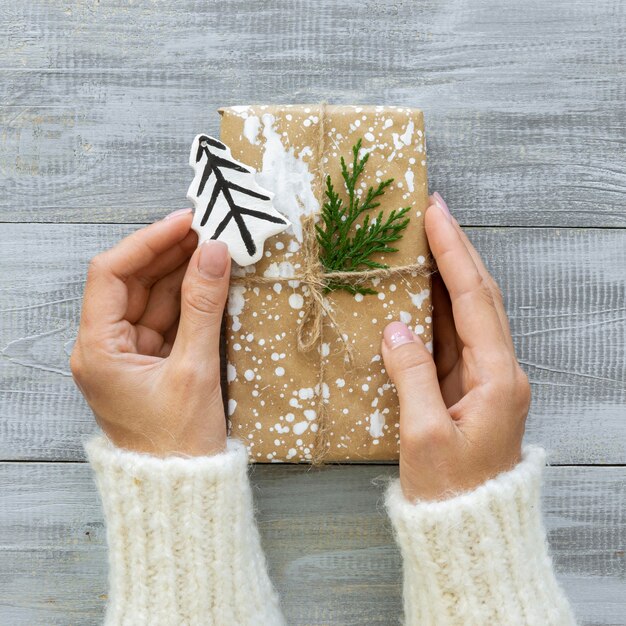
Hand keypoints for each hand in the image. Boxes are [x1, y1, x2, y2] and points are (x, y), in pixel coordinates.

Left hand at [70, 208, 230, 456]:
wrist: (182, 490)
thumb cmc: (179, 443)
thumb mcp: (194, 370)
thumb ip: (203, 307)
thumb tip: (214, 253)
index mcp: (97, 349)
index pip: (110, 274)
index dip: (147, 242)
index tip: (184, 222)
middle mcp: (104, 347)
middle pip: (132, 282)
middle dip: (168, 253)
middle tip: (207, 229)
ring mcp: (128, 354)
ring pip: (151, 298)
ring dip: (181, 272)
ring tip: (214, 246)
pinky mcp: (150, 362)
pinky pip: (167, 318)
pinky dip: (188, 298)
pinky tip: (210, 279)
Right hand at [381, 193, 530, 500]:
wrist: (470, 528)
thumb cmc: (450, 490)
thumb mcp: (425, 434)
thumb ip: (412, 375)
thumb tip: (396, 328)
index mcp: (497, 378)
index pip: (473, 299)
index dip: (453, 254)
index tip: (435, 216)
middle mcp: (500, 371)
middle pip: (480, 296)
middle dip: (457, 251)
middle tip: (433, 214)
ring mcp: (487, 379)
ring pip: (469, 313)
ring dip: (450, 274)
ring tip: (427, 241)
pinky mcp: (470, 388)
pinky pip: (455, 337)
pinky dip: (438, 308)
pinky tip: (421, 292)